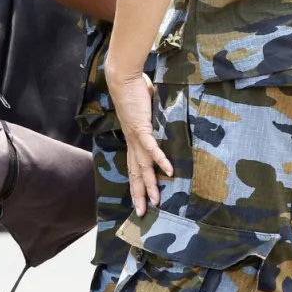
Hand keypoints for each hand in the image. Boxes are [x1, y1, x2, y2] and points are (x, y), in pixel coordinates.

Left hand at [107, 70, 172, 216]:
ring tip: (156, 201)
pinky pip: (152, 147)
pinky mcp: (142, 128)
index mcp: (132, 141)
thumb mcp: (145, 113)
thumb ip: (152, 121)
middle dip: (139, 194)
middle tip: (142, 213)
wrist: (123, 79)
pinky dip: (159, 159)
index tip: (139, 201)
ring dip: (150, 184)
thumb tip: (162, 122)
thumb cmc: (134, 93)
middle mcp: (132, 143)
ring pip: (143, 166)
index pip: (133, 168)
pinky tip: (169, 172)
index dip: (136, 185)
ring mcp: (136, 137)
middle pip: (136, 174)